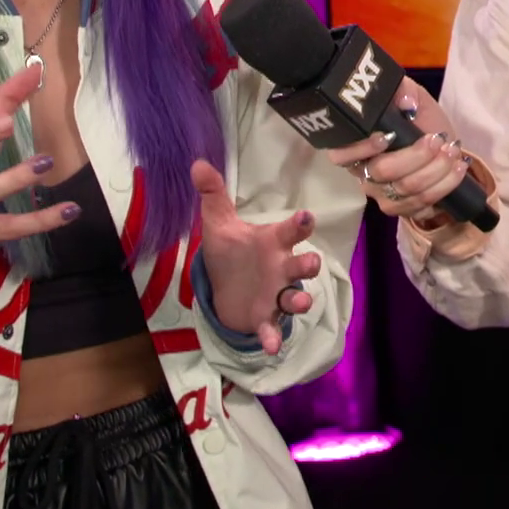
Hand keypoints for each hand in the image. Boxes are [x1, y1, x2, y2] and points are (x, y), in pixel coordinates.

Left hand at [193, 159, 321, 354]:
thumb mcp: (219, 224)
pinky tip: (271, 346)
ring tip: (299, 302)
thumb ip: (213, 194)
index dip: (300, 224)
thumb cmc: (231, 253)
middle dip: (309, 264)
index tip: (306, 216)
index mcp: (272, 242)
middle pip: (302, 265)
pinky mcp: (265, 318)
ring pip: (295, 297)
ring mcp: (276, 295)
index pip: (291, 230)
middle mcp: (281, 268)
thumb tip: (197, 162)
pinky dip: (273, 337)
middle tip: (311, 262)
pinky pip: (272, 328)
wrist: (225, 290)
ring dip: (299, 300)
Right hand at [323, 79, 470, 227]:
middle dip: (416, 155)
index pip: (342, 155)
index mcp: (356, 147)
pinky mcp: (405, 211)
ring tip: (453, 151)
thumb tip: (405, 101)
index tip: (389, 135)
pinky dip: (445, 186)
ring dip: (436, 170)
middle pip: (383, 172)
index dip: (361, 147)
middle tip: (438, 139)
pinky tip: (458, 169)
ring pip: (408, 190)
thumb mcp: (414, 98)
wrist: (443, 146)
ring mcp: (384, 197)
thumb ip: (405, 91)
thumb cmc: (420, 120)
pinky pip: (423, 206)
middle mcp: (365, 176)